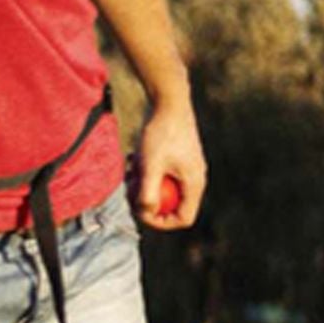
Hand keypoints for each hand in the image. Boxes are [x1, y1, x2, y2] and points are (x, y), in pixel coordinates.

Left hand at [134, 100, 205, 229]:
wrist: (168, 101)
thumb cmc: (160, 132)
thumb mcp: (150, 165)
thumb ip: (147, 192)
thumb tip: (145, 213)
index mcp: (194, 183)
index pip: (183, 218)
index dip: (161, 222)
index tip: (140, 213)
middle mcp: (194, 178)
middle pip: (170, 205)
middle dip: (146, 201)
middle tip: (129, 189)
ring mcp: (186, 168)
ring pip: (162, 190)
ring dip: (142, 185)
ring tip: (131, 170)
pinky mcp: (177, 158)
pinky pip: (160, 175)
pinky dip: (145, 171)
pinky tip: (134, 158)